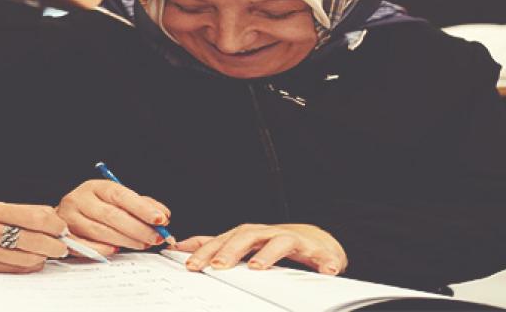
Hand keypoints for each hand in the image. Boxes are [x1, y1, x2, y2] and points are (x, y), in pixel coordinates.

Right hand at [0, 201, 69, 272]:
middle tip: (63, 244)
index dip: (53, 223)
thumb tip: (46, 219)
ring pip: (25, 259)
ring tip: (48, 253)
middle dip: (55, 244)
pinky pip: (13, 270)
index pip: (31, 216)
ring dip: (43, 258)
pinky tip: (32, 260)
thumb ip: (13, 213)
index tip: (61, 226)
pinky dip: (28, 266)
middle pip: (32, 240)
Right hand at [56, 179, 172, 256]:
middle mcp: (79, 199)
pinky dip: (104, 249)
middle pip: (111, 215)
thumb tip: (163, 215)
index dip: (142, 208)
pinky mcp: (66, 237)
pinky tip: (118, 250)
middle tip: (156, 237)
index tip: (160, 219)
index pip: (120, 195)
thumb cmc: (95, 208)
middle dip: (138, 228)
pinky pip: (86, 246)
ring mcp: (69, 218)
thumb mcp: (116, 200)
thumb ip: (141, 205)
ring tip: (143, 244)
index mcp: (94, 187)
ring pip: (101, 232)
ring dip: (126, 241)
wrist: (62, 218)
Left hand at [174, 223, 346, 274]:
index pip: (223, 239)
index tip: (191, 265)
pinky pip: (322, 256)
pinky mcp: (316, 250)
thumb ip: (214, 244)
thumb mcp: (241, 243)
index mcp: (248, 235)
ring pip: (279, 242)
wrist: (314, 240)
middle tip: (218, 265)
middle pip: (246, 236)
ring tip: (258, 267)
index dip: (206, 251)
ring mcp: (291, 239)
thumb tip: (181, 245)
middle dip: (231, 250)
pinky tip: (325, 271)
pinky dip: (324, 262)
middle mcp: (267, 234)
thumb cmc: (272, 243)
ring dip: (269, 254)